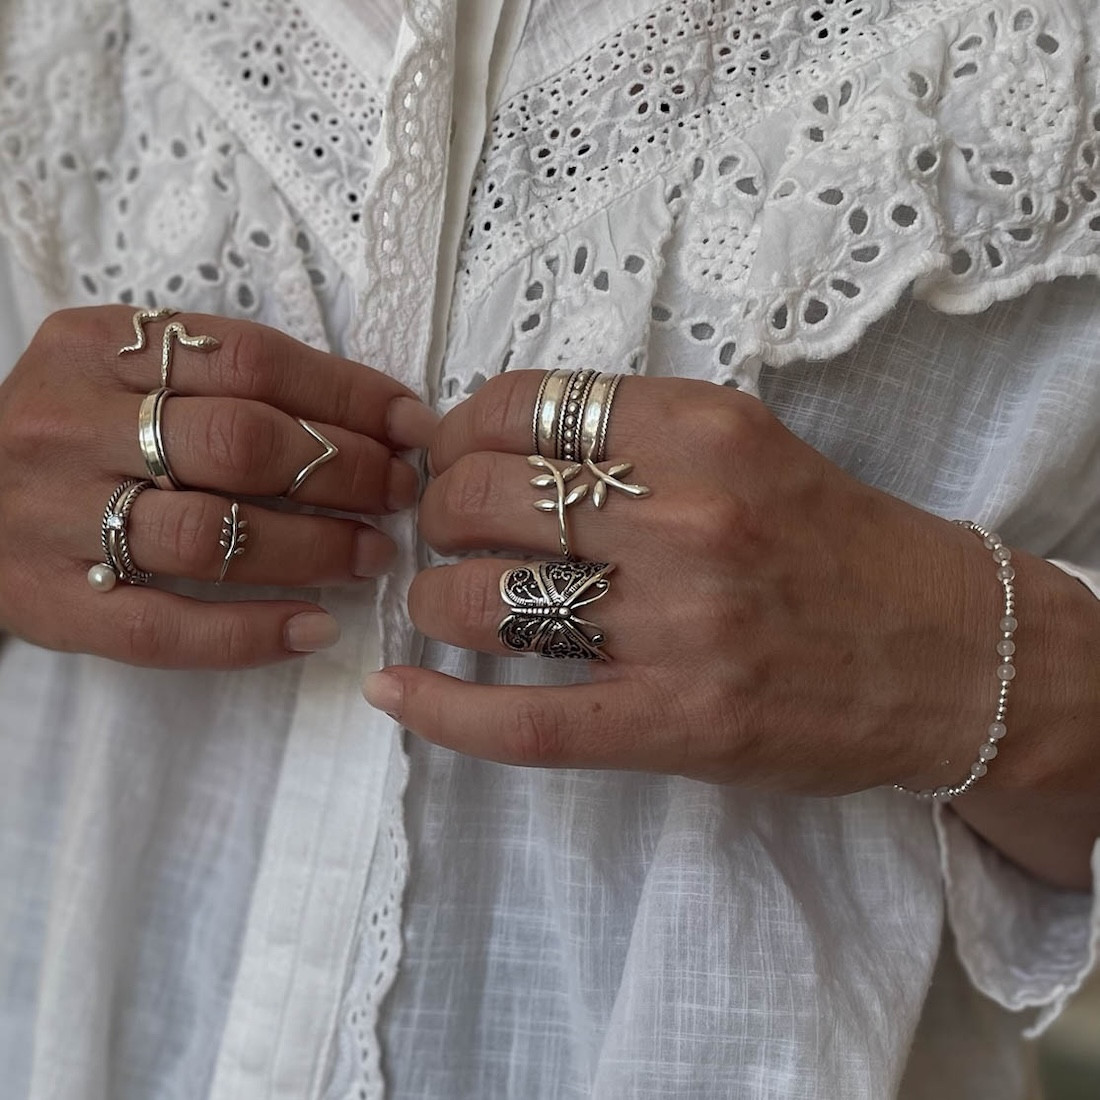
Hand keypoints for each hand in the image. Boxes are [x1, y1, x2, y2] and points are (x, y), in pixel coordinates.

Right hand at [0, 306, 435, 667]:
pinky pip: (163, 628)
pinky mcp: (53, 604)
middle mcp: (70, 425)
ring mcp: (55, 518)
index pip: (250, 359)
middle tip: (399, 492)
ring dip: (314, 548)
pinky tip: (315, 629)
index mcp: (95, 346)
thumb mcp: (119, 367)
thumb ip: (217, 376)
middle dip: (343, 470)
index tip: (412, 425)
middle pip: (240, 443)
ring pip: (209, 535)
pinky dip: (251, 633)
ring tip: (373, 554)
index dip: (348, 395)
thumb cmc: (67, 430)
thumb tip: (372, 416)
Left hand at [365, 370, 1001, 795]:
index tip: (445, 455)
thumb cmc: (839, 543)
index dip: (452, 432)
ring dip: (433, 599)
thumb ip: (635, 434)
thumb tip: (498, 441)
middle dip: (435, 512)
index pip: (518, 406)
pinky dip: (443, 712)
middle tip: (444, 530)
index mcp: (700, 428)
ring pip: (485, 602)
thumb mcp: (749, 444)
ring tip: (441, 600)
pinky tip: (396, 693)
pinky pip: (525, 720)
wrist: (950, 652)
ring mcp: (679, 625)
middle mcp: (685, 516)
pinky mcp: (678, 721)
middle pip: (482, 499)